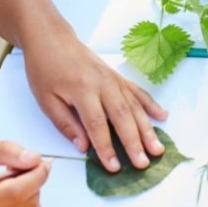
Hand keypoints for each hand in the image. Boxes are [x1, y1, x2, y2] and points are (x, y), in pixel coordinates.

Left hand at [22, 33, 167, 172]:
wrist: (52, 39)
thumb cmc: (45, 70)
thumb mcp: (46, 100)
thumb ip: (66, 124)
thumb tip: (84, 146)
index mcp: (83, 90)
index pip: (98, 124)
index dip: (106, 148)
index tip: (114, 167)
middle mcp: (103, 84)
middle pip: (122, 116)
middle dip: (135, 141)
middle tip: (144, 162)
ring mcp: (113, 78)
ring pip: (134, 105)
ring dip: (147, 127)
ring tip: (158, 147)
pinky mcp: (117, 75)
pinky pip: (137, 91)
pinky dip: (150, 104)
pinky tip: (162, 116)